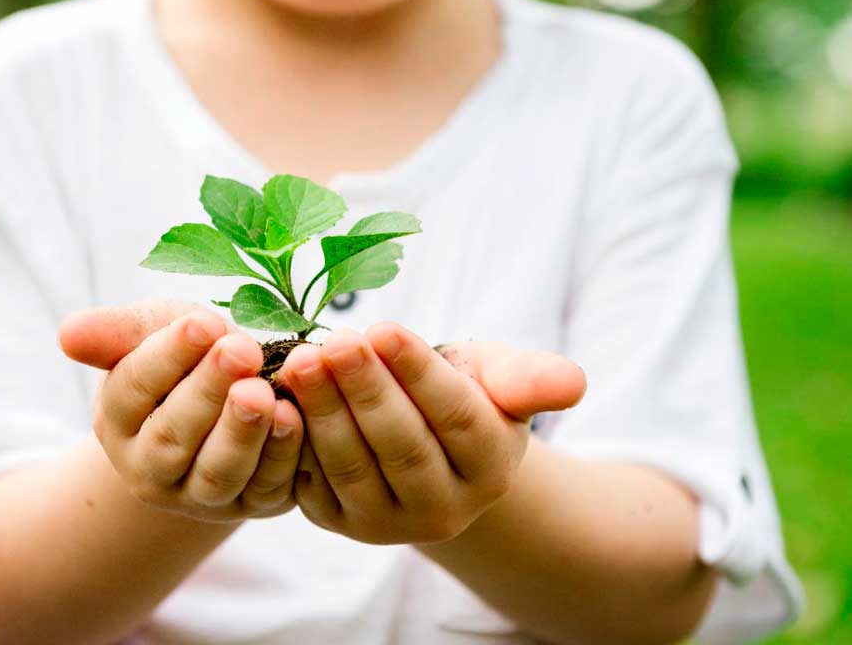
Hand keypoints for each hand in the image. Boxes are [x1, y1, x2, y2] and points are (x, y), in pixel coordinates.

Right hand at [58, 300, 304, 521]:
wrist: (235, 392)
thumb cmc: (190, 355)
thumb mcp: (155, 331)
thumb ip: (118, 332)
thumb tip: (68, 334)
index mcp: (118, 420)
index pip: (133, 389)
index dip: (168, 356)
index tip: (202, 323)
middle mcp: (151, 468)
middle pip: (173, 437)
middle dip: (208, 391)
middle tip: (240, 350)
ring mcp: (202, 495)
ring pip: (218, 473)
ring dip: (242, 432)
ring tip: (262, 392)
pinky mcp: (254, 503)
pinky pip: (267, 486)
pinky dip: (282, 454)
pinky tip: (294, 416)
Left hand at [278, 324, 584, 544]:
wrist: (426, 442)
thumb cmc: (466, 393)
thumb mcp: (500, 377)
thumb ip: (530, 378)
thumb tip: (573, 383)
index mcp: (492, 467)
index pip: (456, 417)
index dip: (418, 374)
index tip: (383, 328)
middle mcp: (445, 508)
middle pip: (402, 446)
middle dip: (364, 390)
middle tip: (333, 341)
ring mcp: (389, 523)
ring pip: (354, 467)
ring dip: (324, 412)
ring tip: (302, 361)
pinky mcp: (340, 521)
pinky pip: (314, 483)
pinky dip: (296, 440)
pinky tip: (278, 397)